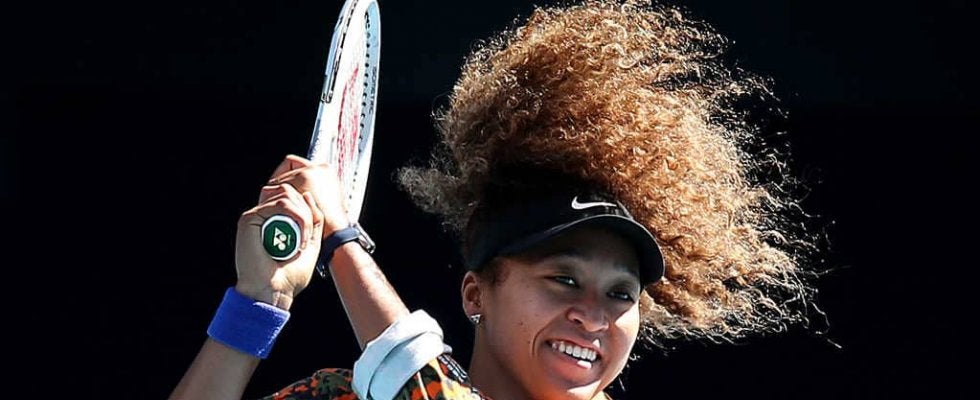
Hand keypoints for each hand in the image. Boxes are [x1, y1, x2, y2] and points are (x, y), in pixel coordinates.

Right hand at [233, 154, 349, 309]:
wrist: (273, 292)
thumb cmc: (289, 275)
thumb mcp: (311, 243)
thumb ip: (313, 220)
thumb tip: (307, 195)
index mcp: (274, 220)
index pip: (293, 197)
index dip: (308, 208)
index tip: (312, 231)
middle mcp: (263, 215)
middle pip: (290, 192)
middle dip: (307, 211)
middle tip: (308, 237)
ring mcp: (256, 215)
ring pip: (286, 195)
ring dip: (303, 215)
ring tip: (304, 239)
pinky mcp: (249, 219)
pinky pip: (279, 204)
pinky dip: (296, 217)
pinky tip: (299, 238)